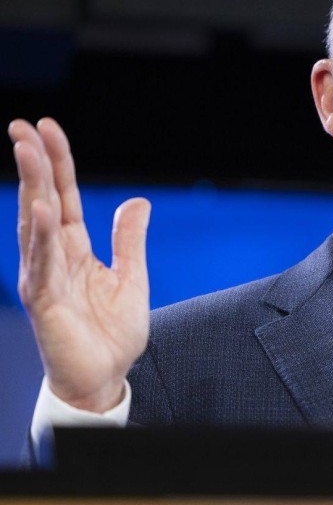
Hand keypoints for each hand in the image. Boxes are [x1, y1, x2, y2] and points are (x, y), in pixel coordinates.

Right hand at [9, 118, 150, 412]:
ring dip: (31, 186)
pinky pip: (41, 264)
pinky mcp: (44, 302)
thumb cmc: (110, 332)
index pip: (62, 195)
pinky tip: (40, 210)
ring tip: (26, 151)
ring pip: (35, 224)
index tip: (47, 127)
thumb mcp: (131, 276)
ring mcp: (44, 277)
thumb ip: (129, 240)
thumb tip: (137, 201)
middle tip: (23, 126)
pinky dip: (41, 236)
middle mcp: (53, 257)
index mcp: (74, 248)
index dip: (57, 162)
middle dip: (34, 162)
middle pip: (42, 200)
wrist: (104, 378)